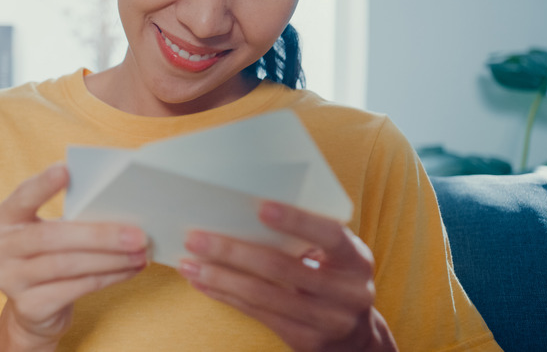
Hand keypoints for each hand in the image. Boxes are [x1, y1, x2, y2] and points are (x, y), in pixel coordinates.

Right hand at [0, 164, 148, 350]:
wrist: (34, 308)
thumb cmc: (50, 256)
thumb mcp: (50, 232)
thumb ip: (72, 216)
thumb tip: (122, 207)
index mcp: (3, 218)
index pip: (22, 197)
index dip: (42, 184)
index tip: (65, 169)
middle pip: (52, 237)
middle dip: (100, 235)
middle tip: (137, 234)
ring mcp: (9, 280)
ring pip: (67, 265)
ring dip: (111, 259)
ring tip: (140, 253)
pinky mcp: (28, 307)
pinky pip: (76, 288)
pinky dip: (108, 277)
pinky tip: (129, 270)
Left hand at [178, 202, 396, 351]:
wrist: (357, 337)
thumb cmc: (336, 279)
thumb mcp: (338, 257)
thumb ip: (308, 237)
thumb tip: (246, 210)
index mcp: (355, 260)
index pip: (328, 235)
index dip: (296, 221)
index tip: (261, 207)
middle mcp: (346, 292)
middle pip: (281, 268)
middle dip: (233, 251)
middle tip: (197, 237)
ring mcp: (325, 320)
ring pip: (262, 295)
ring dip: (220, 277)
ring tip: (189, 263)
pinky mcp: (304, 340)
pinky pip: (256, 314)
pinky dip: (226, 296)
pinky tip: (204, 283)